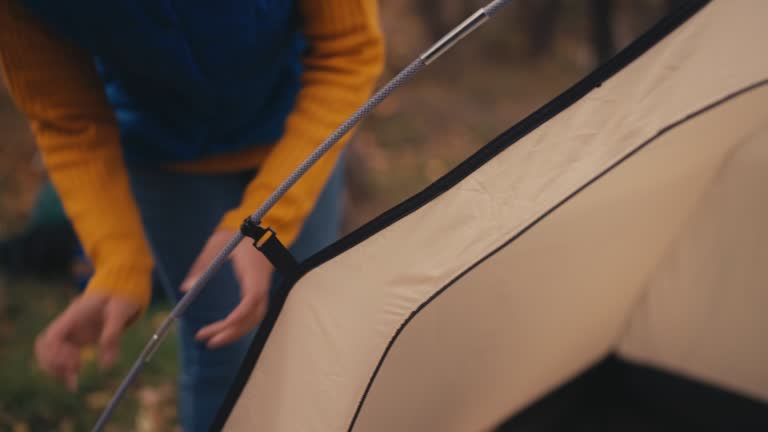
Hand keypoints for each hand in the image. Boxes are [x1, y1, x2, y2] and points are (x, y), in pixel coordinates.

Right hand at [35, 293, 139, 390]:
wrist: (122, 288)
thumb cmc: (121, 298)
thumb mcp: (120, 313)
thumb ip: (113, 336)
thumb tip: (106, 366)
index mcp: (74, 316)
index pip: (52, 337)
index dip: (56, 353)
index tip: (75, 363)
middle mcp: (68, 325)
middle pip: (45, 347)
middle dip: (54, 364)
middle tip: (73, 374)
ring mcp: (71, 332)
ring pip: (51, 353)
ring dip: (57, 369)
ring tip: (72, 384)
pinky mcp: (78, 339)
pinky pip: (64, 356)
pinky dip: (65, 369)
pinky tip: (73, 382)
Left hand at [181, 229, 271, 348]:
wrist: (257, 233)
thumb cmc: (236, 237)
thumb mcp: (218, 244)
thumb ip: (202, 264)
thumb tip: (186, 288)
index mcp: (253, 272)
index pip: (251, 300)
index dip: (238, 317)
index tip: (221, 327)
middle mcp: (261, 285)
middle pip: (253, 316)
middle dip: (232, 332)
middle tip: (207, 342)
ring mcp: (262, 290)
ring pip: (254, 319)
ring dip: (234, 333)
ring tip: (211, 340)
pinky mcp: (259, 294)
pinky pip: (252, 315)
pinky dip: (239, 326)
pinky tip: (223, 330)